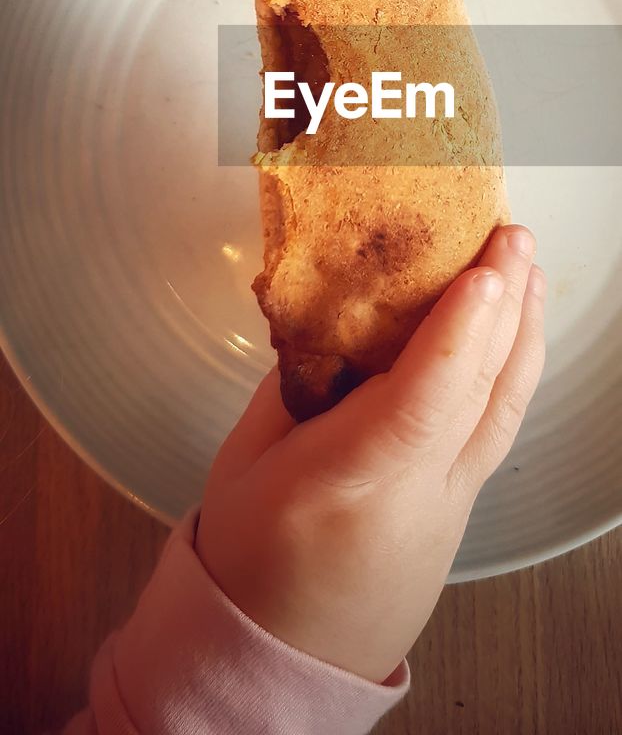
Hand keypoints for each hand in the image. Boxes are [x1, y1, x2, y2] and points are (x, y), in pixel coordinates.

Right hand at [196, 225, 544, 683]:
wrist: (281, 653)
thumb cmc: (249, 552)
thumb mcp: (245, 457)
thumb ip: (297, 380)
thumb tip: (339, 309)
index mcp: (343, 485)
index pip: (420, 407)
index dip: (456, 335)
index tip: (481, 271)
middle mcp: (414, 498)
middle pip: (478, 396)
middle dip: (503, 306)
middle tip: (510, 234)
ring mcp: (450, 506)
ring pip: (504, 411)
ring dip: (523, 331)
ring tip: (527, 267)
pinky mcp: (464, 507)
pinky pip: (498, 428)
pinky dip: (514, 369)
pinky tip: (515, 333)